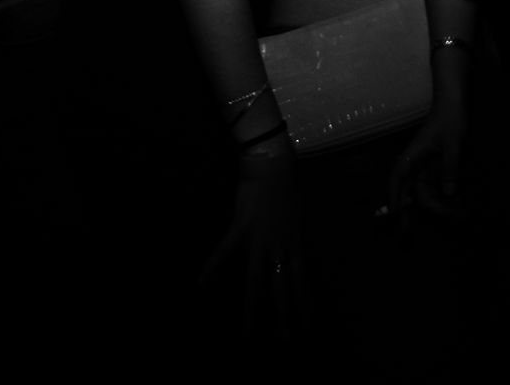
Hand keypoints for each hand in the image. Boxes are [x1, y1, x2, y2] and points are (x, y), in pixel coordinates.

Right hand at [201, 137, 312, 336]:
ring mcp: (261, 241)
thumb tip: (295, 256)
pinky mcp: (242, 228)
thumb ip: (293, 240)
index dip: (305, 305)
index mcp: (295, 246)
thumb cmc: (285, 189)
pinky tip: (200, 284)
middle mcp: (280, 248)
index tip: (309, 327)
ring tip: (247, 334)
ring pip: (257, 281)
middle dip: (284, 317)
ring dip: (253, 309)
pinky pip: (226, 251)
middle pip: (282, 289)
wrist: (273, 166)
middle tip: (286, 343)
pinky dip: (212, 267)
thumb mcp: (297, 219)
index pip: (302, 282)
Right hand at [388, 95, 466, 216]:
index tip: (393, 214)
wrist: (455, 103)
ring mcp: (425, 162)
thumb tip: (449, 192)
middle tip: (406, 232)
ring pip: (420, 189)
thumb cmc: (450, 119)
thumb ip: (451, 167)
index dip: (393, 195)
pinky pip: (433, 183)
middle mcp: (416, 161)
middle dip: (405, 209)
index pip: (397, 177)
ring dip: (426, 203)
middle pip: (406, 188)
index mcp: (413, 154)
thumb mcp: (453, 143)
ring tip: (436, 219)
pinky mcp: (435, 163)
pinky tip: (446, 205)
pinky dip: (436, 195)